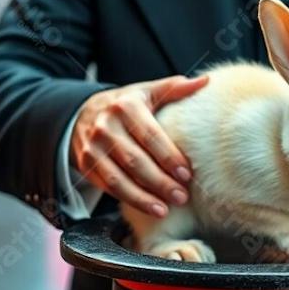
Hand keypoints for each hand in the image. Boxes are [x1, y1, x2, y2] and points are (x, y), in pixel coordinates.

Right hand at [70, 74, 209, 217]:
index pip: (150, 135)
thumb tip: (205, 81)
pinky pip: (108, 187)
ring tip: (165, 209)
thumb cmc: (125, 105)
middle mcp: (105, 126)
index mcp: (125, 106)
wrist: (83, 113)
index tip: (187, 174)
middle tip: (182, 196)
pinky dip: (129, 200)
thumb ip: (174, 88)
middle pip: (135, 160)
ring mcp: (92, 147)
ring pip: (119, 178)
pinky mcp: (86, 164)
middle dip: (160, 181)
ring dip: (143, 198)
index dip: (169, 157)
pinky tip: (149, 208)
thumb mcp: (147, 92)